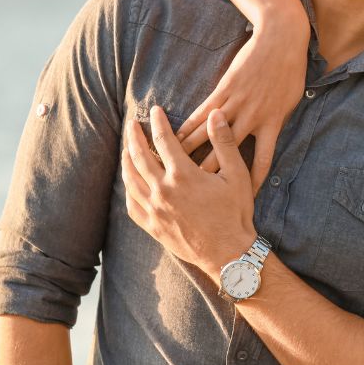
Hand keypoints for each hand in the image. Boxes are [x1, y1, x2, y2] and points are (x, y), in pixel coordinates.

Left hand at [123, 105, 256, 278]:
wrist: (228, 253)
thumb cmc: (235, 213)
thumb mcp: (237, 175)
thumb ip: (224, 142)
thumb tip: (215, 114)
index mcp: (183, 175)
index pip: (163, 140)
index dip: (158, 122)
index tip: (155, 111)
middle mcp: (163, 191)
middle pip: (139, 156)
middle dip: (134, 136)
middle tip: (131, 123)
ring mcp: (155, 210)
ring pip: (130, 179)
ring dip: (126, 160)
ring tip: (126, 148)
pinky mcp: (152, 226)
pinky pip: (131, 204)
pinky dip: (128, 189)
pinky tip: (130, 182)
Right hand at [175, 14, 308, 192]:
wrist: (280, 38)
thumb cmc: (290, 70)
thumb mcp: (291, 101)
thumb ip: (278, 121)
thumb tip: (271, 137)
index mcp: (273, 124)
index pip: (262, 162)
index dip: (252, 183)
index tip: (244, 201)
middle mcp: (253, 118)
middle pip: (228, 155)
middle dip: (212, 177)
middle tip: (198, 194)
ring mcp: (236, 104)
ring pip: (209, 136)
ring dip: (190, 154)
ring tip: (175, 171)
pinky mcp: (223, 90)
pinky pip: (201, 114)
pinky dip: (187, 127)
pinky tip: (173, 138)